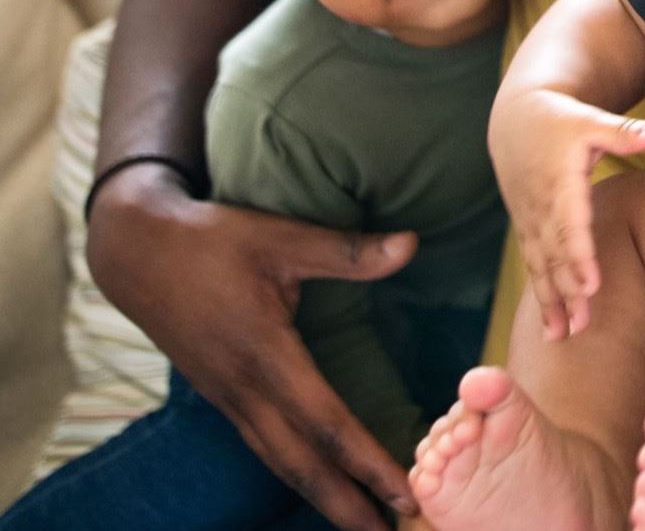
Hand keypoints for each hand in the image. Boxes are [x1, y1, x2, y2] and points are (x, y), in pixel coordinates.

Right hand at [85, 163, 418, 530]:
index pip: (326, 422)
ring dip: (319, 494)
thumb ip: (348, 250)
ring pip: (277, 460)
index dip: (366, 461)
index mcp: (265, 354)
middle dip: (344, 503)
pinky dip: (293, 469)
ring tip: (359, 520)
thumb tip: (412, 244)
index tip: (403, 492)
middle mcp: (244, 389)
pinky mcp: (218, 393)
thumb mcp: (282, 236)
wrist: (137, 253)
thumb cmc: (214, 241)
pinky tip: (313, 479)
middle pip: (299, 463)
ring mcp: (226, 397)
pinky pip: (260, 444)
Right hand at [488, 87, 644, 339]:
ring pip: (541, 266)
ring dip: (552, 302)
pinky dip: (542, 297)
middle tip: (584, 325)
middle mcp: (542, 205)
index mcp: (560, 180)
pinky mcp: (527, 229)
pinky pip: (533, 267)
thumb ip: (627, 131)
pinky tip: (552, 329)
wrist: (516, 119)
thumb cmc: (563, 119)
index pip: (570, 223)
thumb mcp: (593, 119)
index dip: (580, 255)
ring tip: (565, 336)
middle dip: (568, 290)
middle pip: (555, 253)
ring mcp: (531, 220)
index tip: (593, 285)